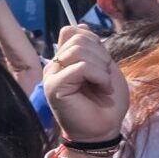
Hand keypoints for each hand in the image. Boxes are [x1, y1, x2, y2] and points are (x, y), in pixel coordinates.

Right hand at [42, 26, 128, 143]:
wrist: (103, 131)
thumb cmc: (106, 103)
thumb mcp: (105, 68)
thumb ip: (93, 48)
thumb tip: (81, 26)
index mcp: (65, 59)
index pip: (71, 31)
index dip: (91, 40)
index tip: (102, 62)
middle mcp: (55, 65)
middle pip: (76, 38)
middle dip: (100, 54)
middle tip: (105, 76)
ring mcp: (52, 75)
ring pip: (78, 50)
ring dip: (101, 66)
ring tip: (104, 83)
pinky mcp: (55, 86)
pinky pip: (81, 67)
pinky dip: (99, 75)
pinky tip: (103, 88)